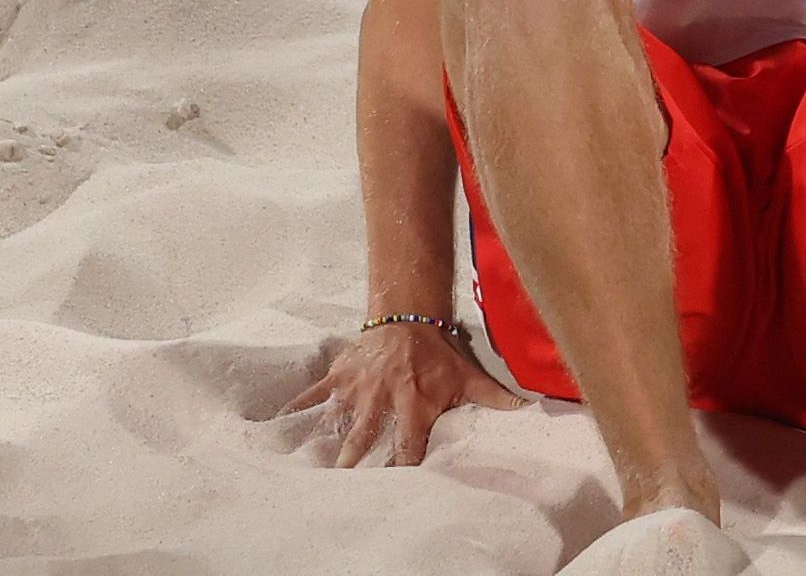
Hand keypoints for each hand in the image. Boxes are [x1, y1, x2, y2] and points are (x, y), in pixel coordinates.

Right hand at [283, 316, 521, 466]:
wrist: (408, 316)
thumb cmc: (439, 354)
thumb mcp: (467, 376)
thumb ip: (494, 398)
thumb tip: (530, 409)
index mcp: (414, 404)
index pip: (409, 444)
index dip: (404, 466)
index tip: (396, 488)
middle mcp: (383, 399)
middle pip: (365, 438)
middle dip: (354, 461)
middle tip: (341, 484)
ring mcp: (356, 388)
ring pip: (336, 420)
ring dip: (322, 443)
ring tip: (305, 470)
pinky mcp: (338, 377)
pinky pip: (311, 396)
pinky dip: (294, 411)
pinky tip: (275, 428)